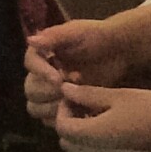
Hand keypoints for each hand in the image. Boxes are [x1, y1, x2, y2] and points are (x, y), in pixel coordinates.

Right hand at [21, 16, 139, 122]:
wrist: (120, 51)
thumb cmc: (98, 37)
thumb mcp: (77, 31)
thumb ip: (55, 36)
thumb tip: (31, 40)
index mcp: (41, 54)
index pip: (30, 65)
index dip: (41, 73)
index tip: (58, 79)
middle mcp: (41, 74)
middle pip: (30, 90)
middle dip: (48, 92)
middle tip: (70, 90)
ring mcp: (51, 93)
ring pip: (35, 107)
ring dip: (52, 107)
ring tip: (74, 102)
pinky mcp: (63, 106)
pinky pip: (50, 120)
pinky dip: (61, 119)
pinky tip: (78, 111)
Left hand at [51, 81, 150, 151]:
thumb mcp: (118, 96)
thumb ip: (88, 94)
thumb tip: (64, 89)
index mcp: (90, 136)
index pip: (60, 125)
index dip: (62, 107)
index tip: (76, 92)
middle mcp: (93, 150)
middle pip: (67, 136)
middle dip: (69, 116)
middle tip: (82, 97)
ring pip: (79, 142)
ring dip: (81, 123)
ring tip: (95, 103)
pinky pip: (93, 145)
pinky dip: (93, 130)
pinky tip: (107, 115)